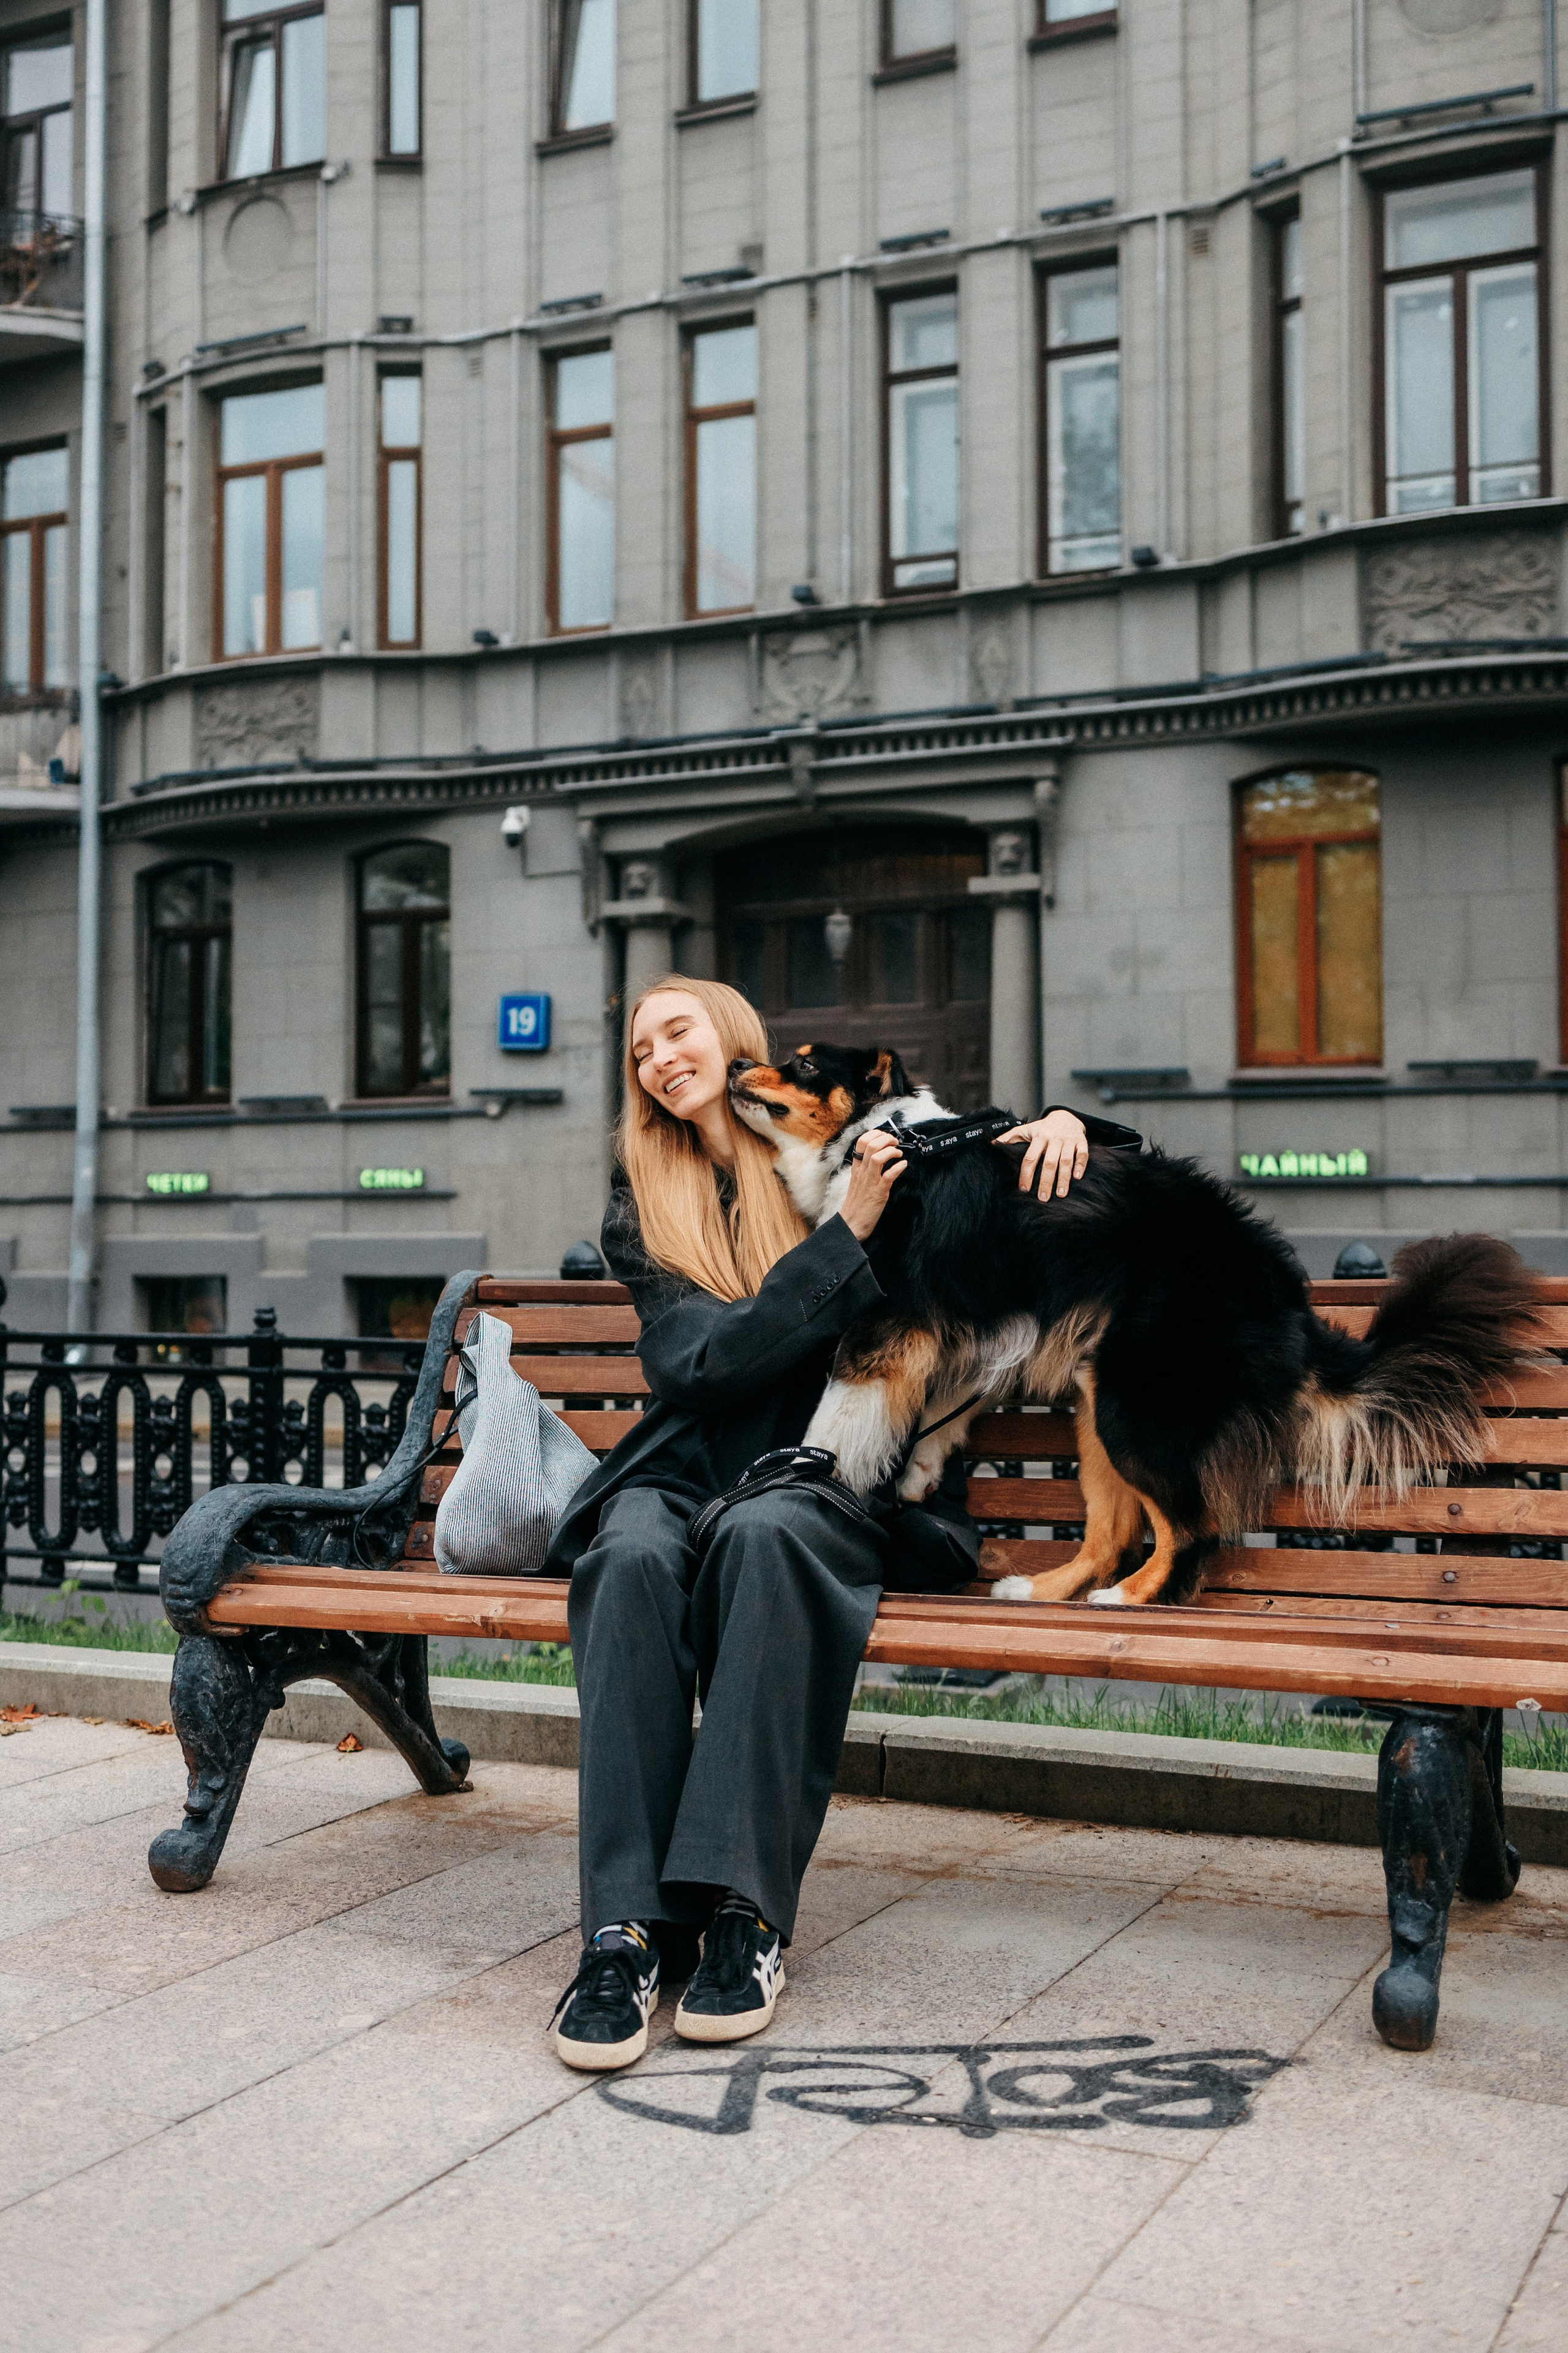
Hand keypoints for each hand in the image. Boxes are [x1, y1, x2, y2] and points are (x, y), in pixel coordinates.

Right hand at [838, 1127, 907, 1241]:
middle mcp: (862, 1172)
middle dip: (885, 1139)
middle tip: (895, 1142)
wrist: (851, 1224)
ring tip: (898, 1153)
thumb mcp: (858, 1182)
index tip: (885, 1136)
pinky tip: (903, 1165)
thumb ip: (866, 1169)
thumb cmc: (857, 1204)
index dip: (875, 1134)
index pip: (861, 1143)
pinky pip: (888, 1176)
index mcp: (857, 1168)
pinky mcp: (878, 1193)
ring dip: (891, 1151)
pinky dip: (898, 1168)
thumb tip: (880, 1157)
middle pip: (870, 1145)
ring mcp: (869, 1182)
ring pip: (877, 1157)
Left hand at [994, 1109, 1088, 1198]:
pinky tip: (1077, 1178)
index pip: (1030, 1158)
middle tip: (1043, 1198)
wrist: (1066, 1117)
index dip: (1026, 1174)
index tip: (1024, 1189)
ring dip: (1063, 1178)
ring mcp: (1068, 1140)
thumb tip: (992, 1144)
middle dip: (1045, 1181)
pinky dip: (1080, 1166)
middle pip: (1049, 1162)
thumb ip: (1010, 1137)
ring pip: (1066, 1160)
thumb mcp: (1026, 1130)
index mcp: (1038, 1137)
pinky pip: (1082, 1154)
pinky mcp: (1081, 1142)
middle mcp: (1053, 1138)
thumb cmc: (1043, 1128)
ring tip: (1060, 1194)